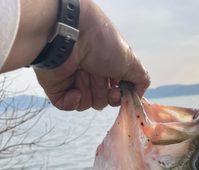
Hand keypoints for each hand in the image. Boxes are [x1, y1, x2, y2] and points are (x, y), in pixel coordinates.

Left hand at [34, 0, 149, 110]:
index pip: (115, 94)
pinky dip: (73, 101)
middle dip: (101, 92)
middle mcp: (91, 74)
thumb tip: (138, 96)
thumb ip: (141, 80)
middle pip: (101, 101)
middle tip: (97, 75)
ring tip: (83, 73)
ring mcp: (73, 80)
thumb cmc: (101, 42)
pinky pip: (67, 106)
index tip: (117, 91)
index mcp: (107, 68)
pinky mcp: (57, 87)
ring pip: (86, 104)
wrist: (70, 34)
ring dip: (88, 92)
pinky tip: (74, 89)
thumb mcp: (130, 61)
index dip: (117, 97)